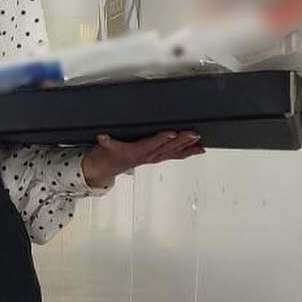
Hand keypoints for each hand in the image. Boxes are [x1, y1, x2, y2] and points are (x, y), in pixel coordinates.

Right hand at [81, 130, 203, 189]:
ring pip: (172, 152)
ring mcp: (153, 158)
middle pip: (166, 147)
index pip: (151, 144)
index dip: (162, 139)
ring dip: (186, 146)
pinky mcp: (156, 158)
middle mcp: (147, 156)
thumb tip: (102, 137)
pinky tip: (197, 149)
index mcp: (136, 152)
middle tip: (193, 134)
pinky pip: (173, 156)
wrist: (106, 169)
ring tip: (198, 140)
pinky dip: (187, 153)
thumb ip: (105, 142)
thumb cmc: (108, 156)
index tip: (172, 133)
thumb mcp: (104, 148)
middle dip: (181, 141)